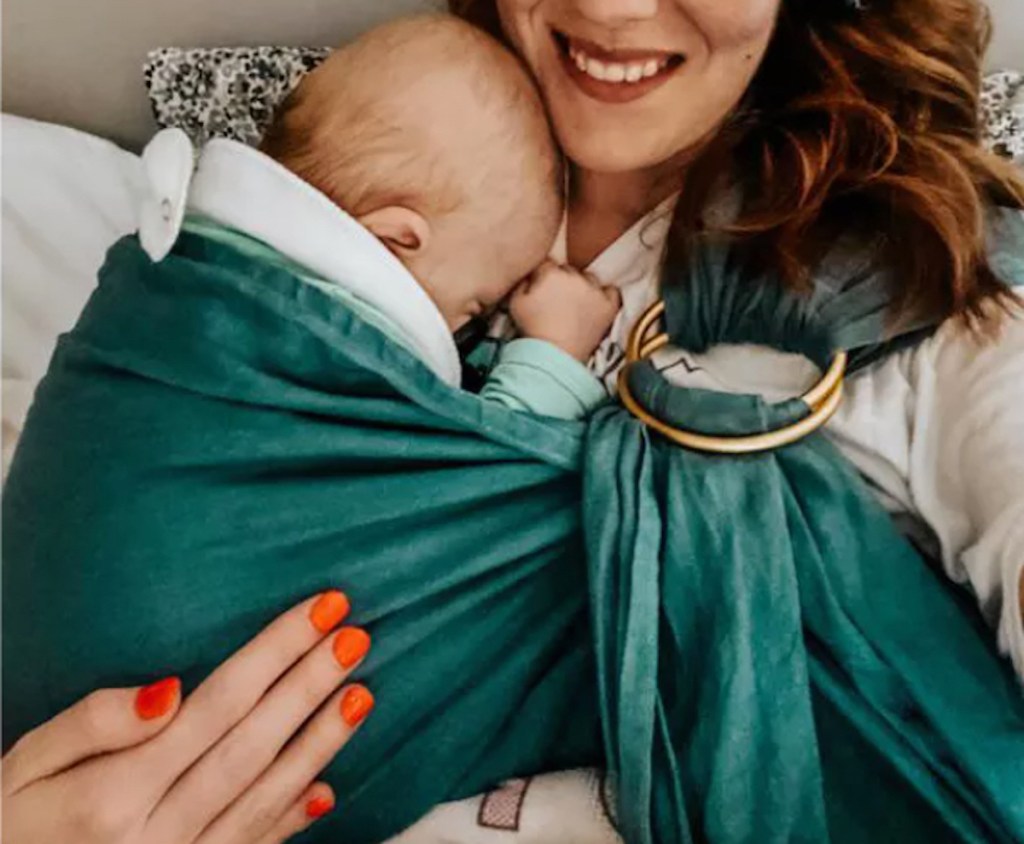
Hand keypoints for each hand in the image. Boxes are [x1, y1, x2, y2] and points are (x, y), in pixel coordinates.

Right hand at [2, 591, 372, 843]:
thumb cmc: (12, 822)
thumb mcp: (25, 765)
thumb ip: (94, 723)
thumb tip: (170, 688)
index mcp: (117, 793)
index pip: (218, 704)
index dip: (276, 652)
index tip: (322, 608)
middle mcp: (160, 834)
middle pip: (253, 743)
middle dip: (310, 686)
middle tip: (356, 636)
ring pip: (267, 795)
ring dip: (320, 743)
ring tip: (362, 692)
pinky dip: (293, 817)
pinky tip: (328, 786)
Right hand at [510, 261, 621, 361]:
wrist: (555, 356)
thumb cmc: (532, 331)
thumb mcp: (515, 302)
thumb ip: (522, 281)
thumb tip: (531, 275)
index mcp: (551, 274)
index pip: (547, 264)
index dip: (543, 277)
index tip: (541, 290)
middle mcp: (575, 277)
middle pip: (568, 270)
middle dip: (562, 281)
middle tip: (556, 301)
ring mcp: (594, 291)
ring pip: (589, 279)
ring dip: (583, 287)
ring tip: (575, 305)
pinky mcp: (608, 306)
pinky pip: (612, 292)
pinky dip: (606, 296)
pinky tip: (596, 305)